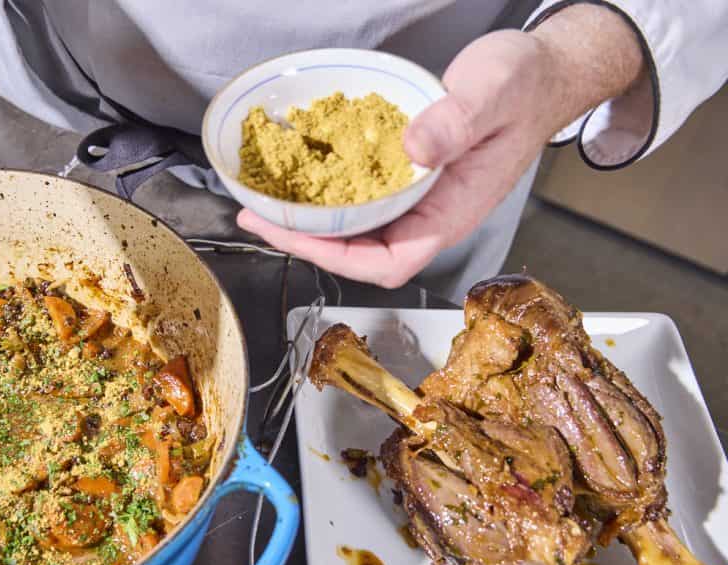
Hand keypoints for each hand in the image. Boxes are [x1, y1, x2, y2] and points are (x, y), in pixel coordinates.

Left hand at [238, 7, 642, 287]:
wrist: (541, 72)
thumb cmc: (527, 86)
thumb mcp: (495, 94)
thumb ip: (456, 122)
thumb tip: (411, 150)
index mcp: (451, 214)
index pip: (387, 262)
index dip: (337, 259)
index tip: (295, 238)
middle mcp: (428, 214)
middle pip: (358, 251)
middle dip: (304, 241)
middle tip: (254, 215)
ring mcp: (415, 196)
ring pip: (355, 226)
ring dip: (307, 220)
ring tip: (261, 201)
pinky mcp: (404, 173)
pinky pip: (359, 195)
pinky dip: (324, 190)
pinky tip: (296, 174)